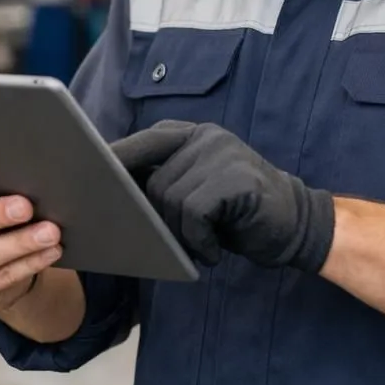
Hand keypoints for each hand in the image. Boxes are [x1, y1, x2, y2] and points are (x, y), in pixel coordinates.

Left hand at [112, 121, 334, 273]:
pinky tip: (214, 250)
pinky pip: (194, 214)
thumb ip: (165, 180)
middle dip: (157, 219)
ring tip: (202, 245)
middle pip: (152, 181)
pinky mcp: (235, 178)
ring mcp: (221, 153)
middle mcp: (204, 136)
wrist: (297, 225)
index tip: (86, 177)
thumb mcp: (198, 191)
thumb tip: (110, 194)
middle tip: (174, 242)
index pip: (142, 143)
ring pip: (170, 199)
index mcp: (190, 135)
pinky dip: (199, 241)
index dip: (115, 161)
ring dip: (182, 235)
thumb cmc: (238, 214)